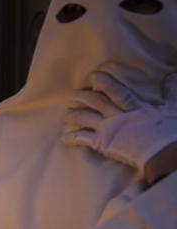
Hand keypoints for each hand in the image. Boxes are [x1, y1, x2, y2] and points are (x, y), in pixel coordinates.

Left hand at [62, 71, 176, 174]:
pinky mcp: (103, 144)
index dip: (104, 83)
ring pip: (86, 119)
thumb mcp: (173, 108)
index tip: (93, 76)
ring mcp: (109, 130)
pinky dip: (72, 138)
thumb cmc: (170, 132)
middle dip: (82, 97)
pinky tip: (64, 137)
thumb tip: (173, 75)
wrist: (163, 153)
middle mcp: (117, 116)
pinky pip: (83, 140)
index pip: (117, 91)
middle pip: (95, 103)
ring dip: (74, 115)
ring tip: (66, 114)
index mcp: (134, 107)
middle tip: (71, 94)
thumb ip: (172, 91)